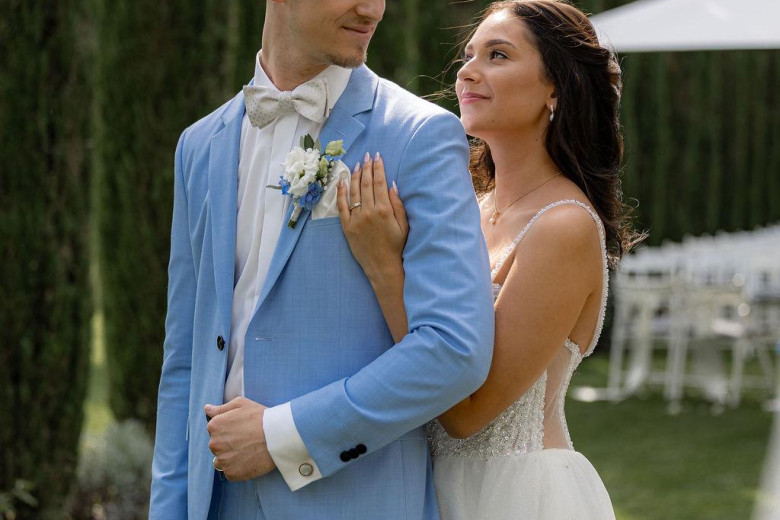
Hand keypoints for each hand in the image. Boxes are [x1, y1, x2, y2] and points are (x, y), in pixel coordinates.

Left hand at [205, 397, 275, 480]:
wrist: (277, 436)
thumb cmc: (260, 417)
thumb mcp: (241, 404)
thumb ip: (221, 408)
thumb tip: (207, 409)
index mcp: (214, 426)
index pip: (214, 430)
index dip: (228, 430)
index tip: (240, 430)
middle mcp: (214, 444)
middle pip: (217, 446)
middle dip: (227, 444)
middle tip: (245, 440)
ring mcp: (222, 460)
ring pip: (221, 461)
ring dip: (230, 458)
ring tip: (247, 451)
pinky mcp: (231, 473)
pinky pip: (230, 472)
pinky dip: (238, 469)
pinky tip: (249, 460)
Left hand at [337, 152, 407, 280]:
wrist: (383, 266)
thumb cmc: (396, 246)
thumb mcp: (404, 225)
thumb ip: (398, 204)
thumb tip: (391, 184)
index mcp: (384, 210)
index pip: (379, 182)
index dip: (378, 168)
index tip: (377, 157)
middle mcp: (369, 212)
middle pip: (366, 184)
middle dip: (367, 167)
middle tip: (367, 156)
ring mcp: (356, 219)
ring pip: (353, 192)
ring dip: (355, 176)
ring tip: (357, 164)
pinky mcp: (347, 227)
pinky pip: (341, 206)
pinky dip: (341, 193)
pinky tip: (341, 182)